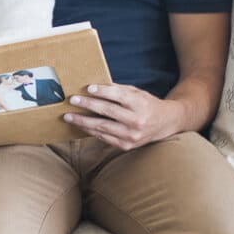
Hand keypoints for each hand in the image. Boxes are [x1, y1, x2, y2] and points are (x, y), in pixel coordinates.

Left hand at [63, 84, 183, 150]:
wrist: (164, 123)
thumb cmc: (146, 104)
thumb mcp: (136, 93)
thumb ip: (118, 90)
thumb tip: (93, 87)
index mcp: (140, 104)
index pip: (119, 96)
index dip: (103, 92)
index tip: (88, 88)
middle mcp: (137, 121)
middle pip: (108, 112)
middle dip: (88, 105)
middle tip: (72, 100)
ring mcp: (131, 135)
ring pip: (102, 127)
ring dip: (83, 121)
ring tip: (68, 116)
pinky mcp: (126, 145)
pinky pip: (104, 137)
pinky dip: (90, 131)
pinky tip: (80, 125)